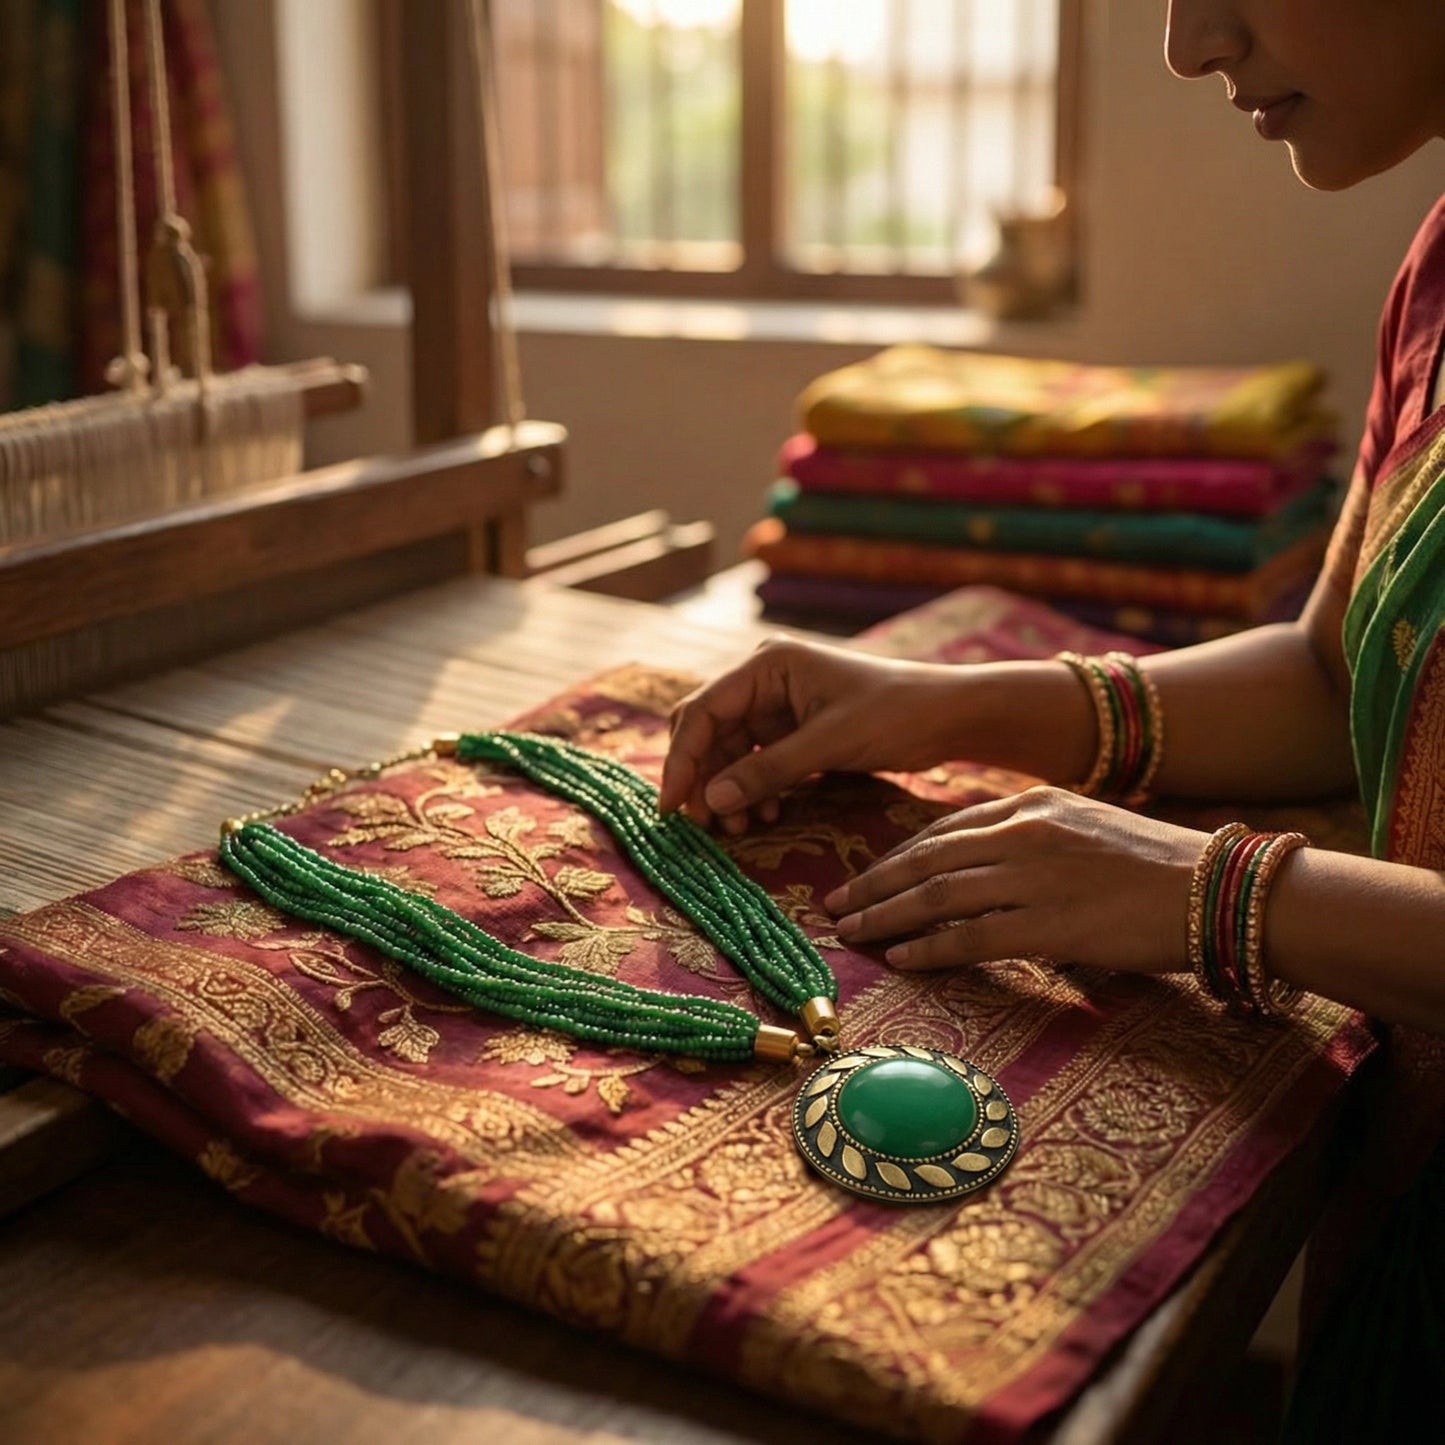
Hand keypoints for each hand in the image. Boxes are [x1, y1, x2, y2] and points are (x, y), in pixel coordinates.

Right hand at [660, 637, 969, 830]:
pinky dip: (755, 789)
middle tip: (704, 826)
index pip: (703, 711)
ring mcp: (779, 705)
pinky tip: (767, 813)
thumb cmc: (895, 714)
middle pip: (708, 731)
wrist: (949, 717)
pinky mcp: (794, 730)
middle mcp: (765, 680)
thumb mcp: (829, 744)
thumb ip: (767, 770)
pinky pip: (757, 762)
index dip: (681, 759)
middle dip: (702, 778)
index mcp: (767, 665)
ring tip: (741, 828)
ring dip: (729, 790)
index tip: (672, 806)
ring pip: (730, 752)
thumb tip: (710, 800)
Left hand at [825, 786, 1206, 973]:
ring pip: (936, 897)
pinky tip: (900, 957)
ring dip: (885, 916)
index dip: (896, 857)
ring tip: (851, 932)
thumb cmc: (1158, 865)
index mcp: (1032, 804)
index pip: (942, 830)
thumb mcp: (1086, 827)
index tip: (866, 875)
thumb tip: (982, 859)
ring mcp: (1032, 878)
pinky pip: (970, 938)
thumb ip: (1033, 835)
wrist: (1217, 889)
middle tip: (835, 904)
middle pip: (925, 860)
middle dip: (873, 884)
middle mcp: (1023, 834)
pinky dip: (928, 948)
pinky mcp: (1048, 925)